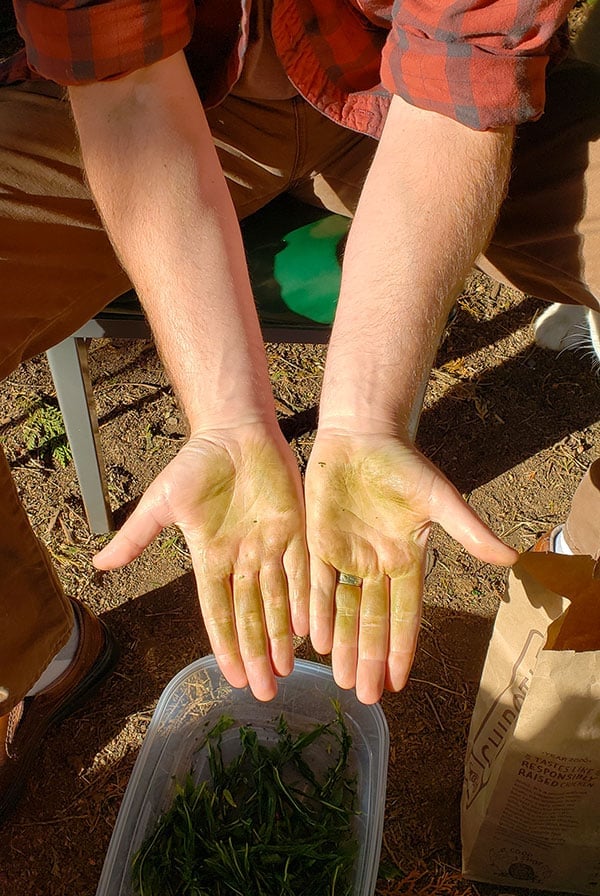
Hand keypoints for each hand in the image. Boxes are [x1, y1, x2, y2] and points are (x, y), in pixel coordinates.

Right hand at [93, 423, 308, 700]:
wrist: (234, 430)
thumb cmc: (197, 464)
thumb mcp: (163, 502)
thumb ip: (137, 536)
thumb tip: (97, 565)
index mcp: (211, 558)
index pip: (218, 612)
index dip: (226, 646)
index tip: (233, 680)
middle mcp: (243, 559)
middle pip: (252, 615)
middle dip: (258, 654)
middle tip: (267, 691)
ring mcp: (271, 546)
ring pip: (279, 600)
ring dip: (283, 636)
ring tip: (289, 671)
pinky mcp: (296, 529)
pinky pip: (303, 570)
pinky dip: (306, 598)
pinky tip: (311, 628)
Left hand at [305, 429, 517, 703]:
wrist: (362, 435)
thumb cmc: (404, 464)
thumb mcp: (439, 498)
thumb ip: (469, 530)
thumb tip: (512, 559)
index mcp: (405, 559)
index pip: (404, 614)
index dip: (400, 648)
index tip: (397, 683)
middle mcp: (375, 565)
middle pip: (371, 621)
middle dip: (367, 658)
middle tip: (363, 696)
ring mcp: (346, 556)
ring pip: (343, 610)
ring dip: (341, 644)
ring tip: (338, 680)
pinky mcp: (318, 543)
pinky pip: (316, 584)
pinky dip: (314, 611)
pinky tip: (310, 640)